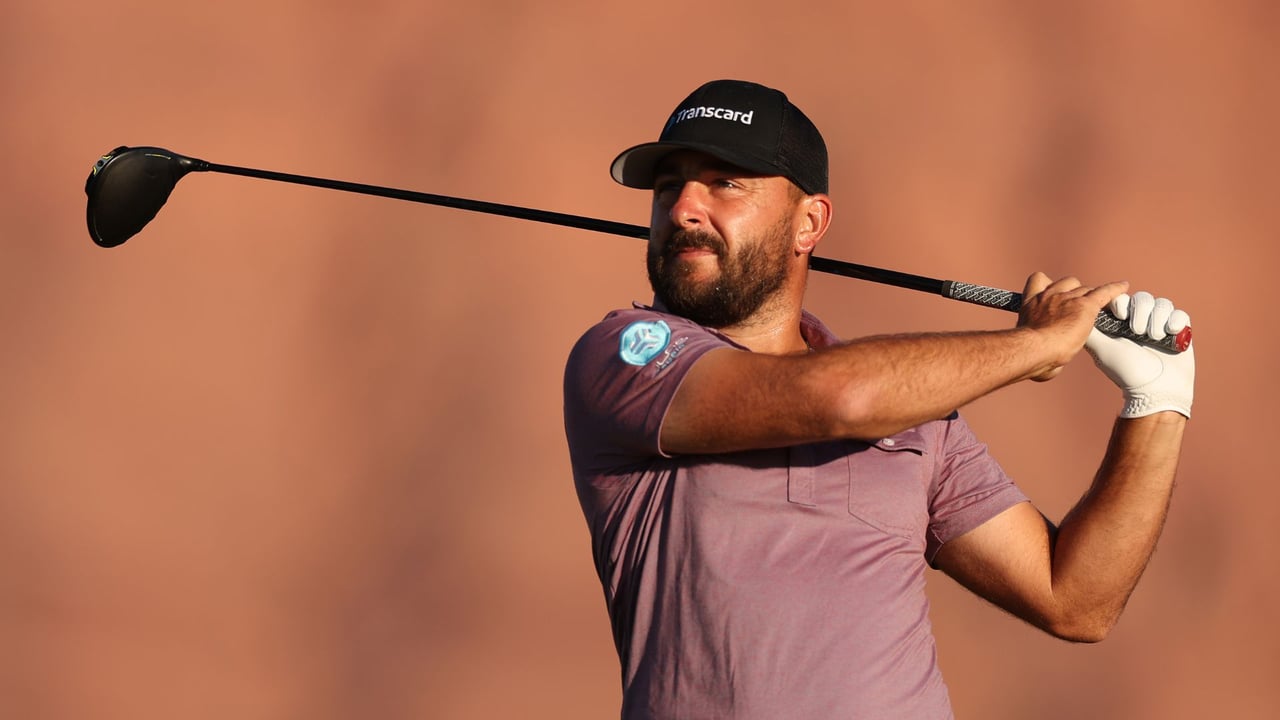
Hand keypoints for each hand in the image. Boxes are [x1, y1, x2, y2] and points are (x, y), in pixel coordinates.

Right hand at [1018, 273, 1129, 381]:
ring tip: (1100, 306)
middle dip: (1074, 293)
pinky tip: (1124, 287)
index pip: (1039, 280)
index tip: (1051, 296)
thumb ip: (1042, 351)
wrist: (1035, 349)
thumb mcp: (1029, 347)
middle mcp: (1049, 296)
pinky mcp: (1086, 306)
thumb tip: (1050, 368)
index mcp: (1032, 304)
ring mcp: (1068, 299)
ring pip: (1086, 289)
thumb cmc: (1028, 356)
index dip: (1047, 286)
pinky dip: (1115, 289)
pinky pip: (1104, 292)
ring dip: (1091, 296)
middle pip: (1068, 284)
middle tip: (1079, 309)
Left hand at [1085, 291, 1194, 417]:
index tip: (1120, 316)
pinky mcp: (1179, 331)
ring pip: (1162, 304)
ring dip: (1157, 319)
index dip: (1121, 303)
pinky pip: (1180, 314)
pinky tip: (1169, 333)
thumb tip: (1075, 313)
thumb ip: (1090, 330)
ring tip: (1153, 338)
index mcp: (1120, 324)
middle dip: (1140, 313)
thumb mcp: (1102, 349)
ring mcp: (1160, 325)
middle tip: (1138, 332)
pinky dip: (1175, 322)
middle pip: (1142, 299)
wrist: (1157, 389)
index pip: (1121, 299)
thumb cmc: (1126, 371)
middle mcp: (1140, 322)